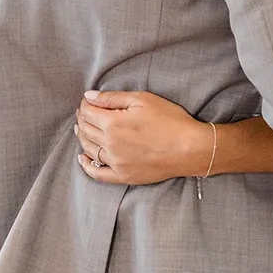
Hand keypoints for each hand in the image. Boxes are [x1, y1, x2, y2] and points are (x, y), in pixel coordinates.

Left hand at [76, 91, 210, 185]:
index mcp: (113, 123)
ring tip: (82, 129)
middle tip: (85, 112)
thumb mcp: (142, 100)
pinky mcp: (123, 176)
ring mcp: (116, 162)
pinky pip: (97, 173)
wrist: (190, 148)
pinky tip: (83, 158)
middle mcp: (110, 144)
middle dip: (82, 118)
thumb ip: (113, 98)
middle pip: (86, 129)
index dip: (85, 104)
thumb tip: (89, 97)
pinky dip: (86, 166)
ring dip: (82, 137)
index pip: (88, 112)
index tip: (88, 101)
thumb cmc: (170, 120)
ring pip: (88, 149)